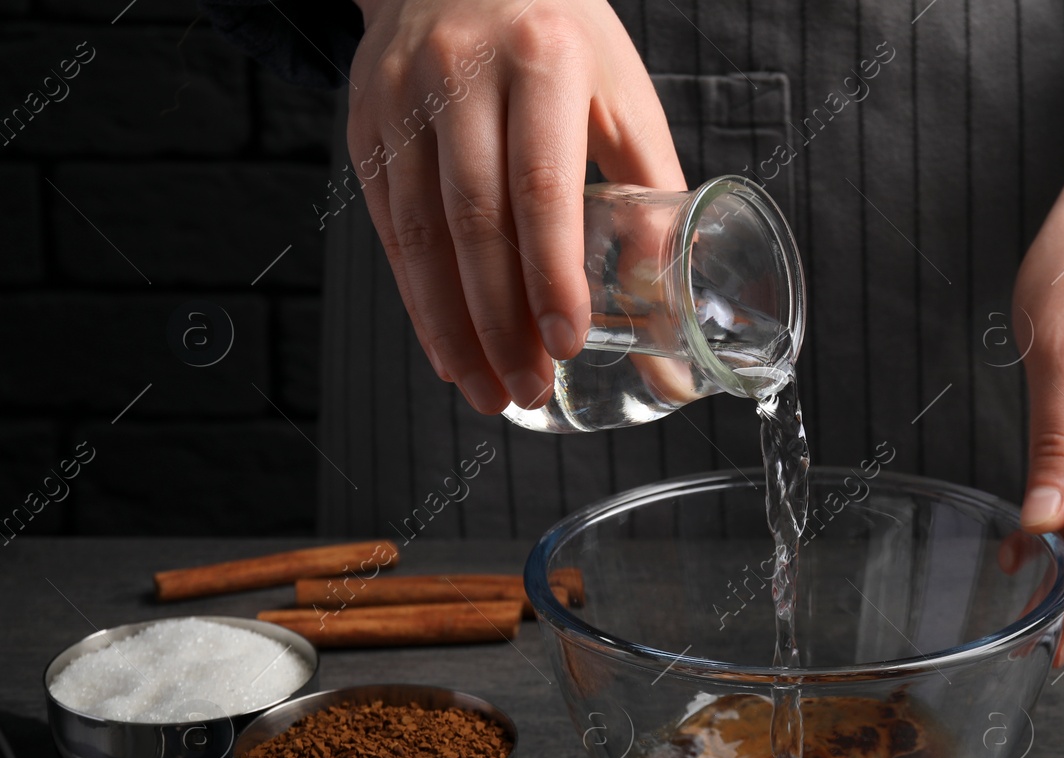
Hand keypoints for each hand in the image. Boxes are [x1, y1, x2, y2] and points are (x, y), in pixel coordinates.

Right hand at [347, 0, 684, 413]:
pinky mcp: (365, 122)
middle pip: (473, 222)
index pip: (541, 185)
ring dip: (454, 328)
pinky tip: (447, 348)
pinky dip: (417, 298)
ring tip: (491, 391)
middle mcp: (459, 74)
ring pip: (420, 234)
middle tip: (530, 391)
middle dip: (502, 324)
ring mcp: (401, 98)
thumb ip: (652, 190)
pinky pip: (388, 227)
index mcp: (541, 58)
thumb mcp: (620, 92)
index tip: (569, 344)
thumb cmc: (561, 36)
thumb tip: (673, 304)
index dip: (551, 275)